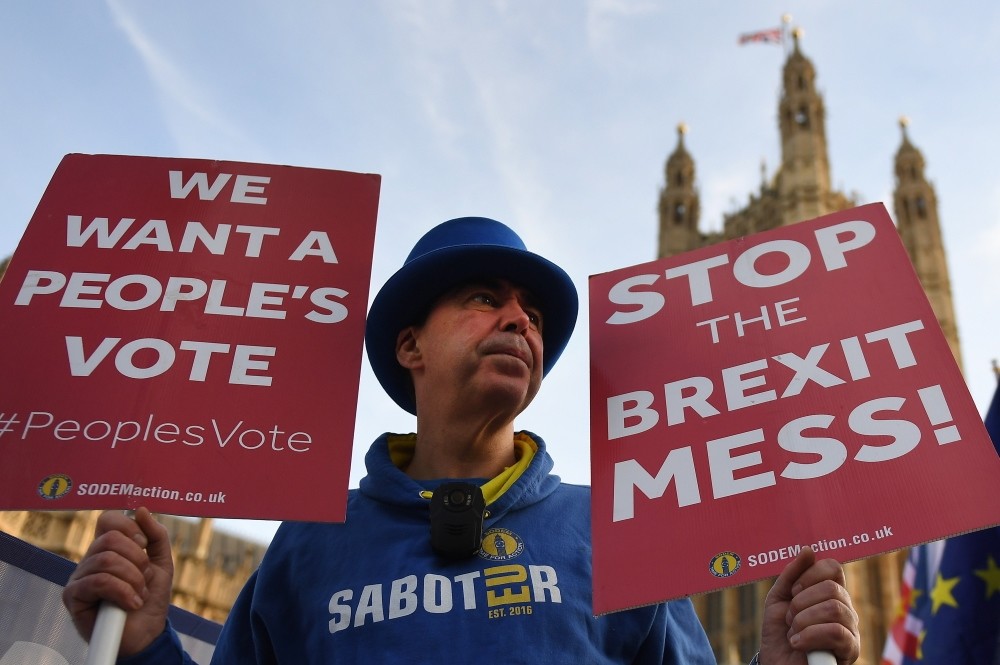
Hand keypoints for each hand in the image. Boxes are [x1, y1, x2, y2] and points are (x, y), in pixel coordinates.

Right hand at [62, 507, 173, 656]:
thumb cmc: (150, 598)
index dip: (129, 527)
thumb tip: (141, 510)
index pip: (108, 519)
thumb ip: (156, 536)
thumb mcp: (162, 563)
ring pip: (106, 560)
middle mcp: (91, 558)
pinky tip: (131, 603)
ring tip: (139, 594)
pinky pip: (98, 581)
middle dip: (137, 559)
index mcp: (109, 547)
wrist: (146, 634)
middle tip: (145, 577)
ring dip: (133, 578)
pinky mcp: (73, 596)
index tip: (144, 545)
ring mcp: (79, 576)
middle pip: (110, 538)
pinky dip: (122, 592)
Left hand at [759, 546, 859, 664]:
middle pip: (832, 588)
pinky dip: (810, 636)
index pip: (833, 567)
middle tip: (790, 618)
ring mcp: (851, 629)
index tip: (793, 591)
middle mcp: (845, 608)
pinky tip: (798, 643)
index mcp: (830, 593)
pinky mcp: (851, 650)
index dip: (810, 575)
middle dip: (801, 602)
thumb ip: (791, 574)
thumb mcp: (778, 599)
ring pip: (834, 609)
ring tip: (793, 633)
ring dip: (803, 620)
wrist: (777, 663)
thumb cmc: (780, 633)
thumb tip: (808, 550)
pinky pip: (837, 632)